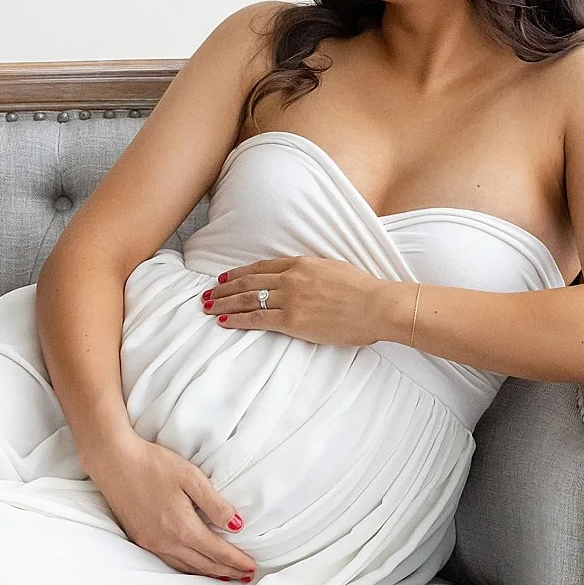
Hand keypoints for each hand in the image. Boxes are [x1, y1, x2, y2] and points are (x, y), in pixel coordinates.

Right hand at [85, 434, 256, 580]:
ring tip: (224, 576)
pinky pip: (169, 562)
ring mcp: (151, 543)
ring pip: (186, 567)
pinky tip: (193, 566)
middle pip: (204, 564)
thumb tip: (236, 526)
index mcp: (183, 528)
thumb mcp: (191, 478)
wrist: (114, 461)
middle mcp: (167, 542)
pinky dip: (187, 568)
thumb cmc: (153, 464)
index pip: (218, 553)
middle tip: (245, 576)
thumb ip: (215, 504)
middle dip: (227, 571)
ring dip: (208, 573)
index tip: (252, 567)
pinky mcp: (140, 538)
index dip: (237, 561)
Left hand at [203, 256, 401, 347]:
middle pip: (248, 282)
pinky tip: (223, 321)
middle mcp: (291, 279)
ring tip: (207, 307)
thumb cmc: (364, 290)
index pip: (261, 267)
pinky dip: (237, 319)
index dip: (239, 273)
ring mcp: (290, 299)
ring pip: (248, 299)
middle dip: (224, 289)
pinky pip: (257, 319)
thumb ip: (313, 272)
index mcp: (302, 264)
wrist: (376, 305)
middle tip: (206, 294)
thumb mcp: (335, 269)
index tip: (224, 278)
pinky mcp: (292, 320)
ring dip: (224, 303)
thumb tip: (304, 278)